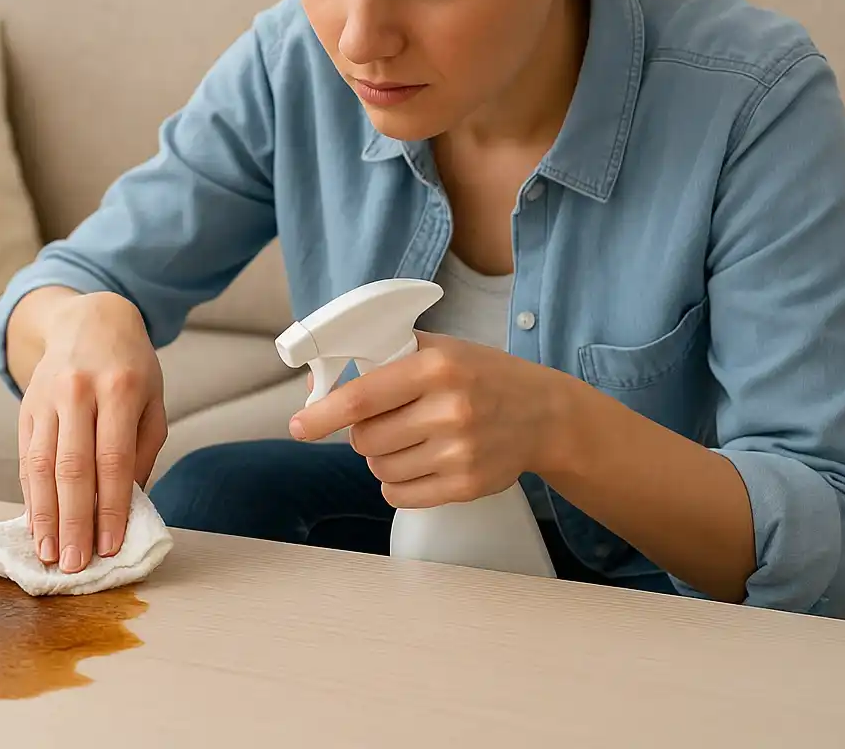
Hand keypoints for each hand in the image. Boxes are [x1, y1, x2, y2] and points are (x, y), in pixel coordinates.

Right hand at [18, 292, 167, 572]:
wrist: (90, 320)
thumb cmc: (131, 369)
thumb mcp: (152, 403)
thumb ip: (141, 452)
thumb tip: (126, 506)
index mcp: (119, 389)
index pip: (113, 460)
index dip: (111, 508)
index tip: (111, 546)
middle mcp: (78, 392)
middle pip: (73, 468)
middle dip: (73, 523)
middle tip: (74, 566)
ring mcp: (46, 399)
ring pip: (41, 467)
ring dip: (44, 517)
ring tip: (48, 556)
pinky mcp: (26, 408)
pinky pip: (25, 459)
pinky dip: (30, 497)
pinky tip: (35, 526)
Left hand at [289, 332, 567, 507]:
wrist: (545, 414)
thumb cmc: (481, 376)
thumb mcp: (438, 350)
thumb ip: (380, 360)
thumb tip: (316, 390)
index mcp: (436, 368)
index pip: (362, 397)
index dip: (322, 415)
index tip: (299, 426)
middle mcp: (450, 410)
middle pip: (366, 440)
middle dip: (363, 434)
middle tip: (385, 423)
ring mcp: (460, 452)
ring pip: (380, 469)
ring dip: (382, 458)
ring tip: (410, 440)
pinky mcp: (467, 485)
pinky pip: (400, 495)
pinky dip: (397, 484)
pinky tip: (418, 463)